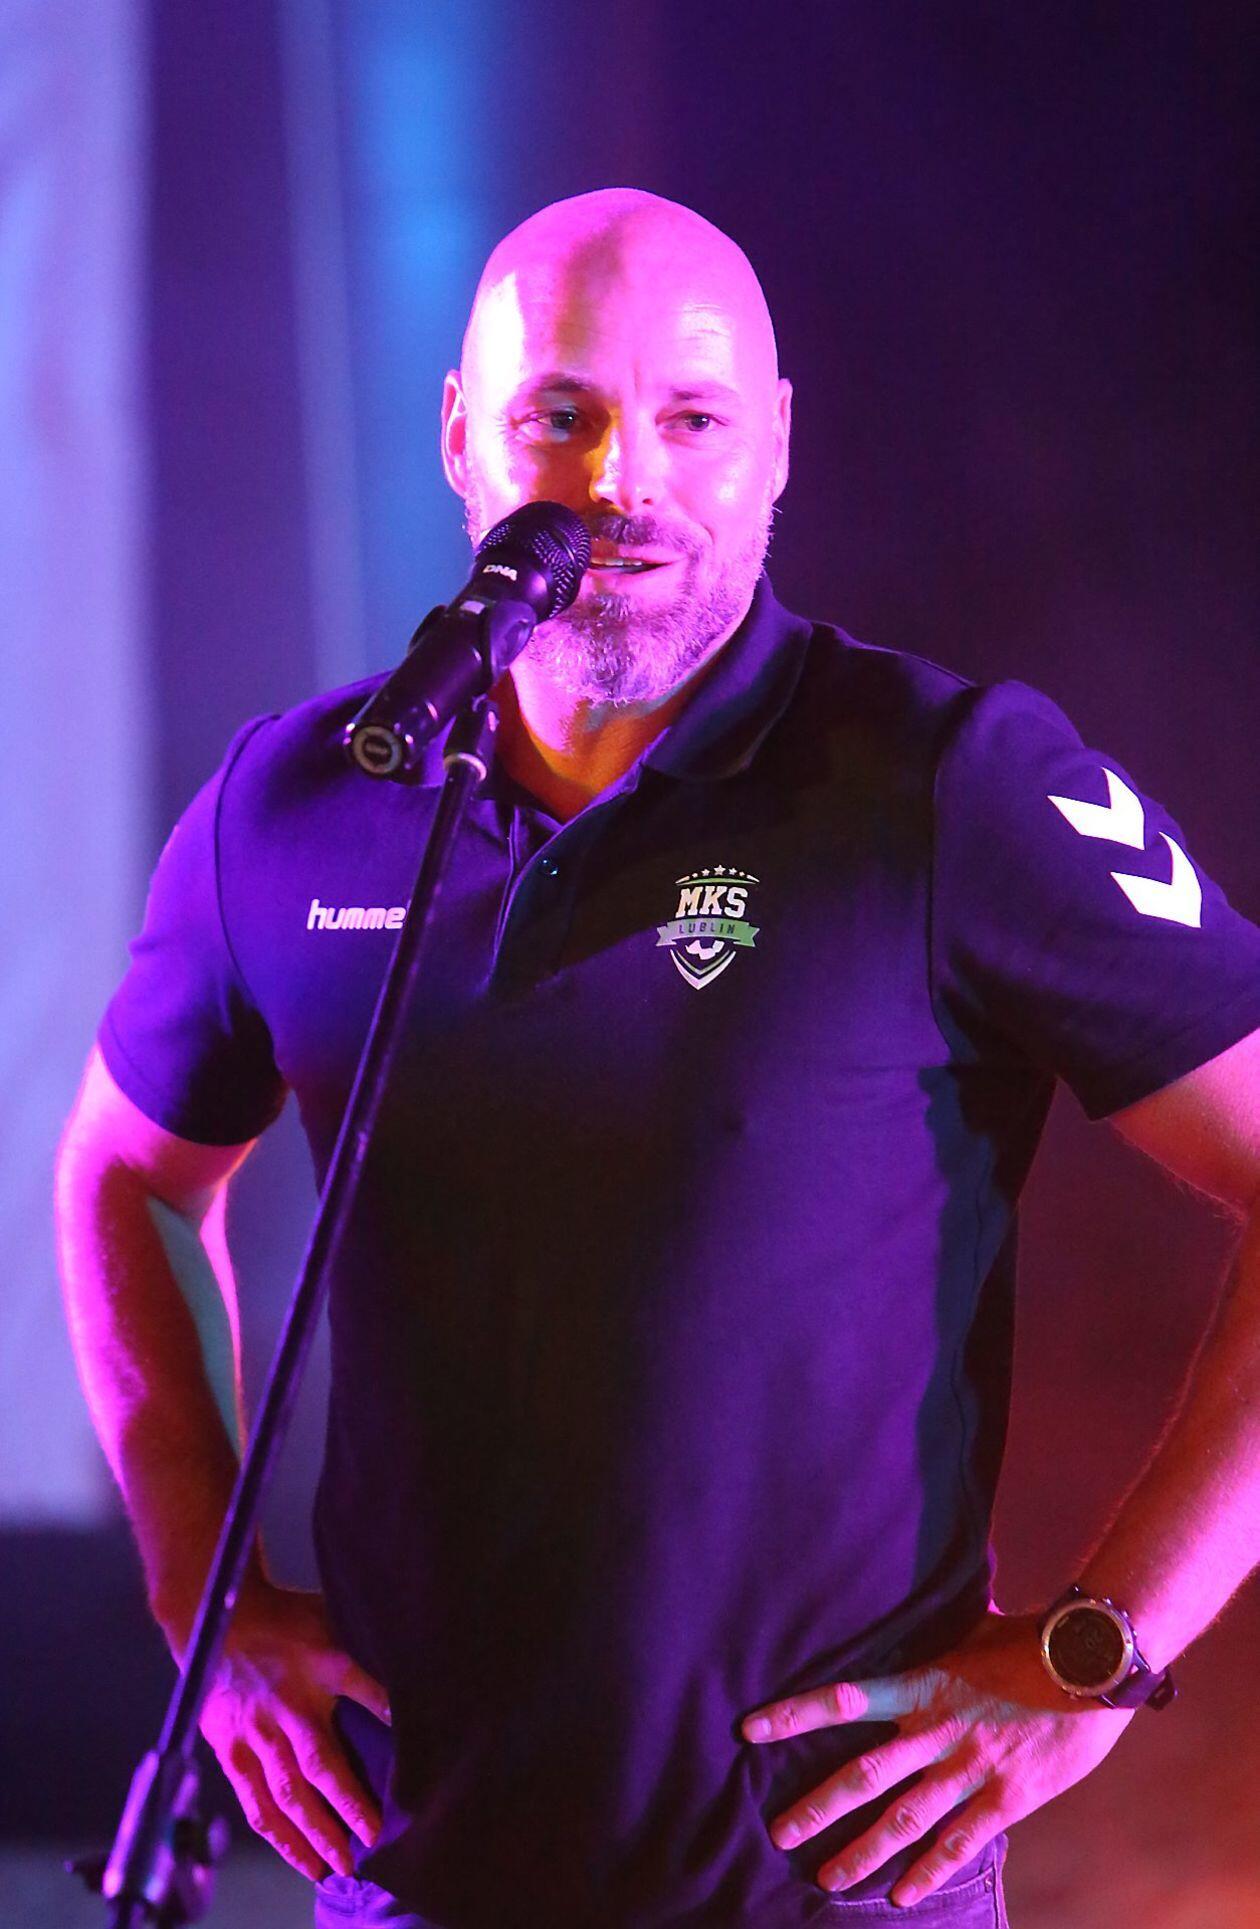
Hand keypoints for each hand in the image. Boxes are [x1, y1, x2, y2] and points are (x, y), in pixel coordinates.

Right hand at [195, 1582, 391, 1881]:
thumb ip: (363, 1658)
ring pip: (286, 1796)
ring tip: (338, 1866)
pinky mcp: (232, 1752)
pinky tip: (298, 1856)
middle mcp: (288, 1707)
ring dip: (313, 1834)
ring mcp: (257, 1734)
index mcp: (320, 1666)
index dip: (385, 1718)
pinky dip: (277, 1834)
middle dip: (347, 1809)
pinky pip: (255, 1802)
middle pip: (319, 1767)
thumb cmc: (287, 1622)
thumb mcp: (333, 1621)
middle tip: (374, 1844)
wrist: (222, 1621)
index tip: (411, 1758)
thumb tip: (408, 1682)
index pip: (362, 1693)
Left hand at [741, 1609, 1134, 1906]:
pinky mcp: (1007, 1797)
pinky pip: (959, 1843)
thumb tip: (926, 1590)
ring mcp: (969, 1768)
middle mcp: (936, 1730)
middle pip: (863, 1775)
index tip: (751, 1729)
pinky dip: (928, 1872)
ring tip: (828, 1878)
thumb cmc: (1035, 1640)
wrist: (1094, 1663)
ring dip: (862, 1852)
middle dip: (817, 1807)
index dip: (796, 1714)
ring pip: (904, 1819)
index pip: (844, 1699)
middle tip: (778, 1833)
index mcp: (922, 1684)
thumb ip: (946, 1629)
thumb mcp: (978, 1626)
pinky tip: (901, 1896)